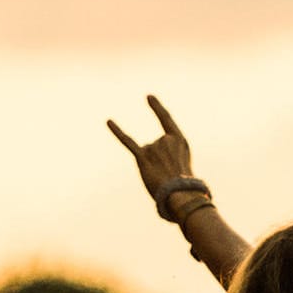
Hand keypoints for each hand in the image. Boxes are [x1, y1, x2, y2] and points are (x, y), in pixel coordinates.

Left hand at [107, 96, 204, 220]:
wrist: (182, 195)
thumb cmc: (183, 185)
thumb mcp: (182, 164)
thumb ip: (165, 154)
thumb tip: (144, 149)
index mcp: (180, 140)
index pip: (166, 119)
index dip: (156, 108)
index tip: (148, 97)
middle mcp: (167, 140)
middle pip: (155, 146)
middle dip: (158, 162)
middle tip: (170, 176)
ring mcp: (154, 147)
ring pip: (146, 153)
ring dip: (151, 166)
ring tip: (161, 177)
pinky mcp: (143, 157)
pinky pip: (128, 141)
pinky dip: (117, 131)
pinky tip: (108, 121)